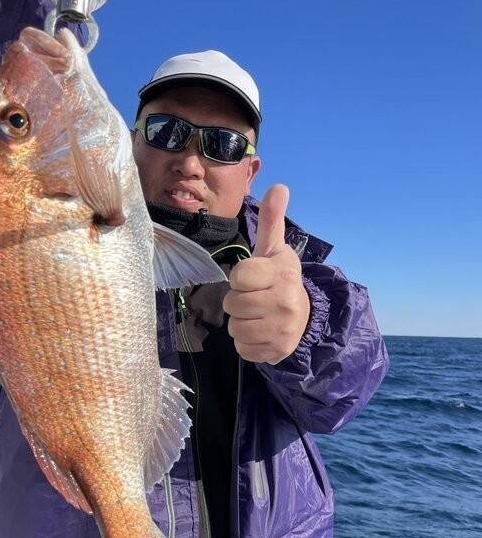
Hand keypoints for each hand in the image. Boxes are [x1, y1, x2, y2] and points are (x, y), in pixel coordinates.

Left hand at [223, 185, 310, 364]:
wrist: (304, 316)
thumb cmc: (278, 278)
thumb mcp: (274, 249)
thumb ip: (271, 220)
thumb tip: (279, 186)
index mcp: (282, 274)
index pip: (239, 277)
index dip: (240, 278)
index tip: (252, 278)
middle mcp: (285, 302)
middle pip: (233, 305)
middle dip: (237, 302)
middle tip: (253, 298)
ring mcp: (282, 329)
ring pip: (235, 328)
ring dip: (240, 322)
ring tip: (257, 315)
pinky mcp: (277, 351)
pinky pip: (243, 349)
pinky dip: (247, 342)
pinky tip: (260, 331)